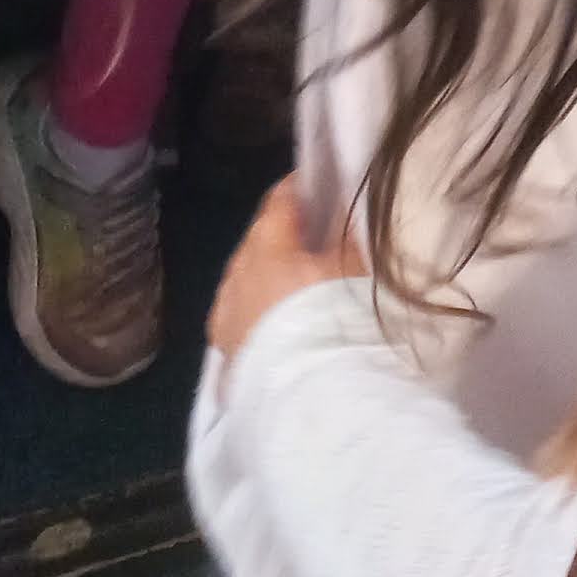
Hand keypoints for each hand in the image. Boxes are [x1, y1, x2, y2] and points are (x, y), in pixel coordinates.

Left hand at [208, 175, 366, 369]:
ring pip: (244, 276)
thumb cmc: (334, 318)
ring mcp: (224, 313)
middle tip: (314, 234)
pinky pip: (237, 312)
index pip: (278, 201)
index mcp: (266, 245)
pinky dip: (254, 304)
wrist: (307, 394)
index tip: (319, 183)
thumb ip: (345, 233)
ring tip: (294, 278)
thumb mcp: (353, 267)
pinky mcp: (223, 348)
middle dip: (282, 233)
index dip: (299, 187)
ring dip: (265, 270)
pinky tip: (271, 316)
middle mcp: (236, 273)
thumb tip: (343, 207)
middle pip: (258, 239)